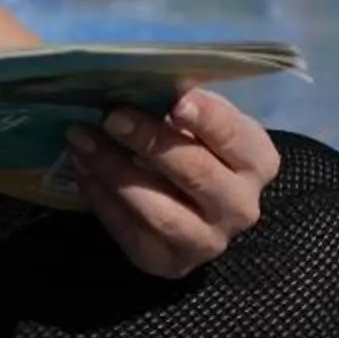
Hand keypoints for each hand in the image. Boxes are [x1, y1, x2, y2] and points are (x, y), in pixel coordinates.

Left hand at [64, 89, 280, 279]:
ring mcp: (207, 242)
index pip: (236, 138)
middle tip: (111, 115)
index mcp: (256, 162)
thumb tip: (142, 74)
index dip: (208, 118)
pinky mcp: (169, 263)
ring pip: (161, 211)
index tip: (176, 101)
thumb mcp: (197, 117)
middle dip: (149, 141)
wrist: (190, 202)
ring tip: (81, 139)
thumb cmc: (192, 141)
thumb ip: (181, 101)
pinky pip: (132, 233)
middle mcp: (240, 207)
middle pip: (196, 174)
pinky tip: (82, 168)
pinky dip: (102, 198)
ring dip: (115, 171)